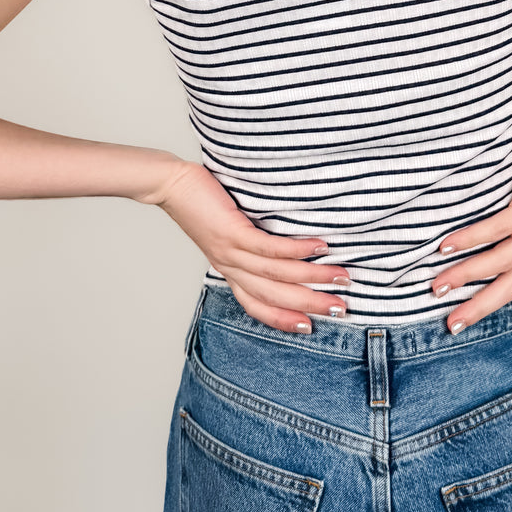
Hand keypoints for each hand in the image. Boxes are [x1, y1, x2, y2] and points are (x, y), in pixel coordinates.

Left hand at [151, 159, 349, 333]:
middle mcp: (231, 267)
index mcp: (230, 271)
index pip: (257, 305)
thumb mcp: (226, 232)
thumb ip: (249, 244)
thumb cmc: (202, 204)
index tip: (312, 326)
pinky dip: (296, 250)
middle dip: (310, 304)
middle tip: (341, 307)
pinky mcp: (231, 232)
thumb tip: (284, 245)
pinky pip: (268, 248)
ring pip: (276, 275)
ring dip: (313, 278)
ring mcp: (230, 252)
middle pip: (274, 296)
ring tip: (341, 276)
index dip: (283, 320)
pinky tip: (319, 246)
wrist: (170, 185)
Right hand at [429, 138, 511, 332]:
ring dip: (467, 275)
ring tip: (440, 284)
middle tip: (450, 323)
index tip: (462, 327)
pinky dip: (471, 239)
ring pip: (499, 261)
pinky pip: (497, 229)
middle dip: (477, 307)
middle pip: (507, 286)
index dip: (489, 310)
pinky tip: (449, 245)